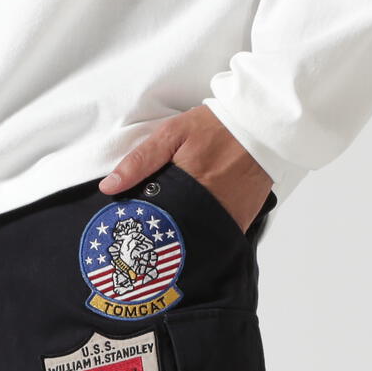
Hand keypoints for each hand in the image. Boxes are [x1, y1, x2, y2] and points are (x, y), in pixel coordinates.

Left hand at [100, 106, 271, 232]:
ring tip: (168, 240)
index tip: (127, 237)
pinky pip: (216, 240)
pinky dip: (204, 240)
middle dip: (157, 241)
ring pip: (193, 242)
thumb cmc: (215, 127)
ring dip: (180, 242)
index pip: (152, 219)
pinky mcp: (239, 222)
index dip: (138, 228)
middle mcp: (205, 205)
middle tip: (144, 245)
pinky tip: (193, 236)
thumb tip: (110, 187)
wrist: (261, 125)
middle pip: (172, 235)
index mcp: (183, 184)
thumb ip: (140, 160)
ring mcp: (224, 217)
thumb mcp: (172, 133)